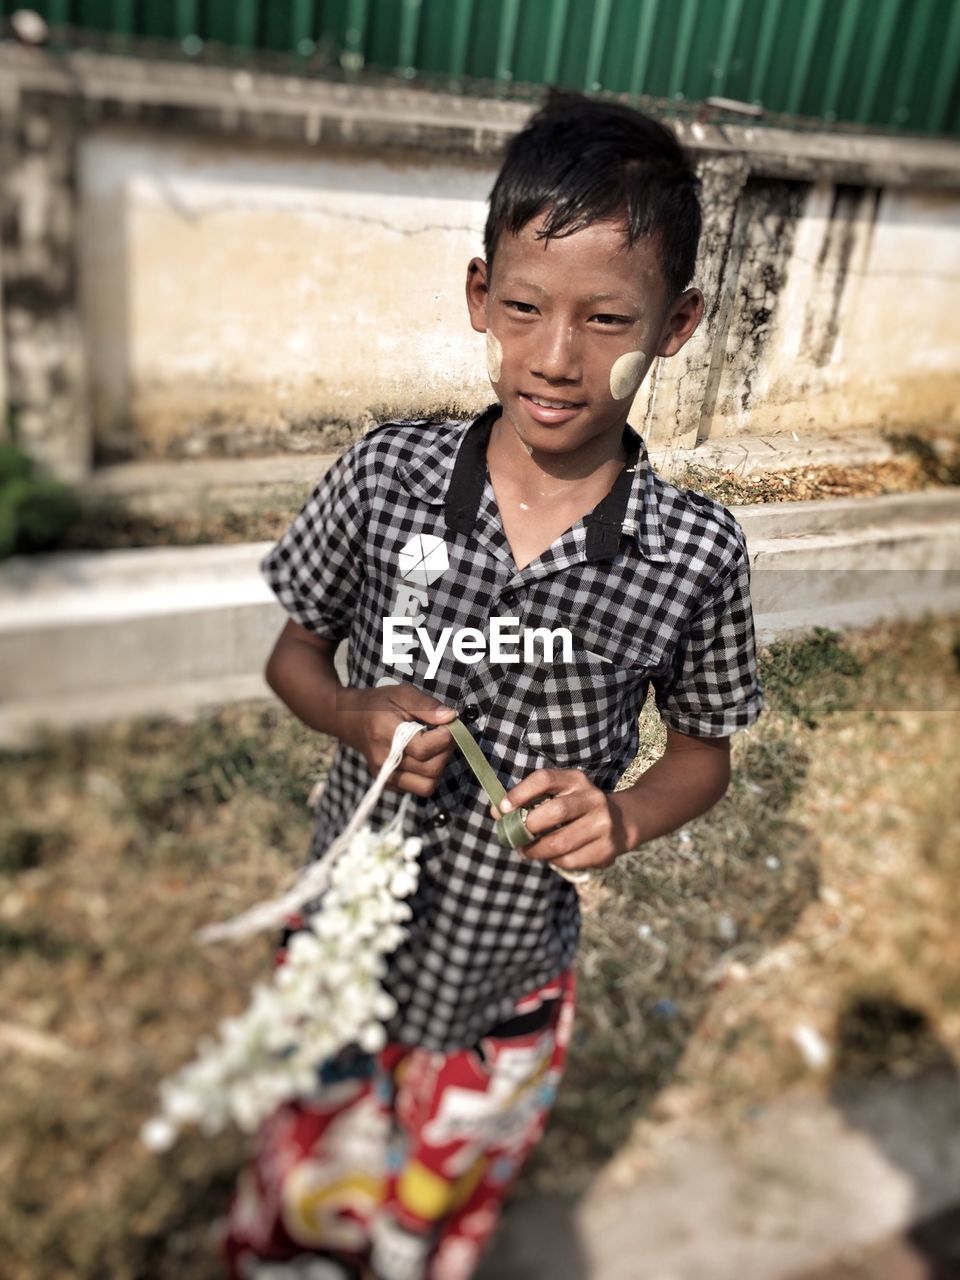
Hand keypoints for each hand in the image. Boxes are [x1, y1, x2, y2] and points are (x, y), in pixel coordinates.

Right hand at [338, 683, 456, 795]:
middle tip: (442, 734)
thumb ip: (427, 705)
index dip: (445, 737)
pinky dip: (428, 775)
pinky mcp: (388, 783)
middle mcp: (384, 760)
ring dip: (439, 766)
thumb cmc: (378, 704)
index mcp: (385, 734)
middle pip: (430, 770)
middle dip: (445, 751)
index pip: (424, 749)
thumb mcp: (402, 694)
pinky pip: (419, 788)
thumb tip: (451, 717)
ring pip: (427, 786)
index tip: (447, 724)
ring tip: (434, 747)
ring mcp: (385, 775)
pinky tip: (422, 756)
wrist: (350, 719)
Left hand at [489, 768, 636, 873]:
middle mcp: (592, 798)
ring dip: (536, 850)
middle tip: (514, 836)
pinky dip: (553, 861)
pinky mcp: (606, 848)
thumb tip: (498, 813)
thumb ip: (532, 800)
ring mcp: (602, 823)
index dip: (520, 792)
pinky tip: (548, 857)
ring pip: (561, 841)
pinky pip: (570, 859)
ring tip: (525, 850)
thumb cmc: (577, 806)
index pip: (545, 779)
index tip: (502, 809)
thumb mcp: (561, 794)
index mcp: (576, 780)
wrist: (623, 820)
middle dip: (529, 826)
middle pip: (556, 811)